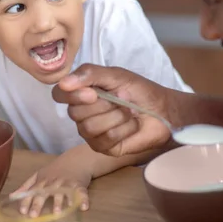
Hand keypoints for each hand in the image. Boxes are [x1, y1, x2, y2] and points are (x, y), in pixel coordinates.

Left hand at [10, 158, 90, 217]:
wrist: (76, 159)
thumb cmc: (55, 169)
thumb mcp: (39, 175)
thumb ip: (26, 186)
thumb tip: (11, 196)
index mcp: (42, 180)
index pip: (32, 191)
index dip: (26, 201)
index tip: (22, 211)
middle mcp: (53, 182)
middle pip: (45, 192)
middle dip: (39, 203)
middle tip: (34, 214)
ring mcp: (66, 183)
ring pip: (62, 192)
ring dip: (60, 201)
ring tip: (57, 212)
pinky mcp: (79, 185)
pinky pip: (81, 192)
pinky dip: (83, 199)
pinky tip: (83, 207)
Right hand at [52, 64, 172, 156]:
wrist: (163, 110)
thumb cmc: (139, 90)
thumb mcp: (115, 75)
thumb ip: (89, 74)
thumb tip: (64, 83)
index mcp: (82, 93)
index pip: (59, 94)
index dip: (72, 95)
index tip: (92, 93)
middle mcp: (82, 114)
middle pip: (74, 113)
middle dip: (102, 105)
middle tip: (119, 99)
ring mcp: (91, 132)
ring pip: (89, 127)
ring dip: (115, 117)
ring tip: (128, 112)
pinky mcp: (104, 147)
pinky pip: (105, 139)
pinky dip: (123, 129)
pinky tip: (132, 125)